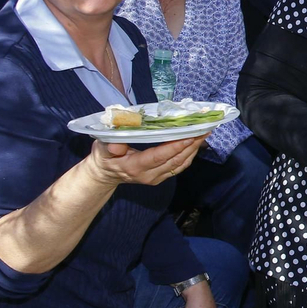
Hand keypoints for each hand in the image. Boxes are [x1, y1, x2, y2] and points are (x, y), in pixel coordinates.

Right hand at [88, 135, 206, 186]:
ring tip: (205, 134)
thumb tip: (116, 144)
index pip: (159, 156)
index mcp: (135, 167)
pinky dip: (189, 155)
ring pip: (180, 164)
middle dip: (191, 145)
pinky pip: (179, 167)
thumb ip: (109, 146)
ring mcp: (156, 178)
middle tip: (204, 129)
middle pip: (175, 160)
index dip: (176, 146)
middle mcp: (149, 175)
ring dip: (194, 149)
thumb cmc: (104, 157)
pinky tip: (196, 143)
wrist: (104, 174)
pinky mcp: (161, 177)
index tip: (190, 135)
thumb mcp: (101, 149)